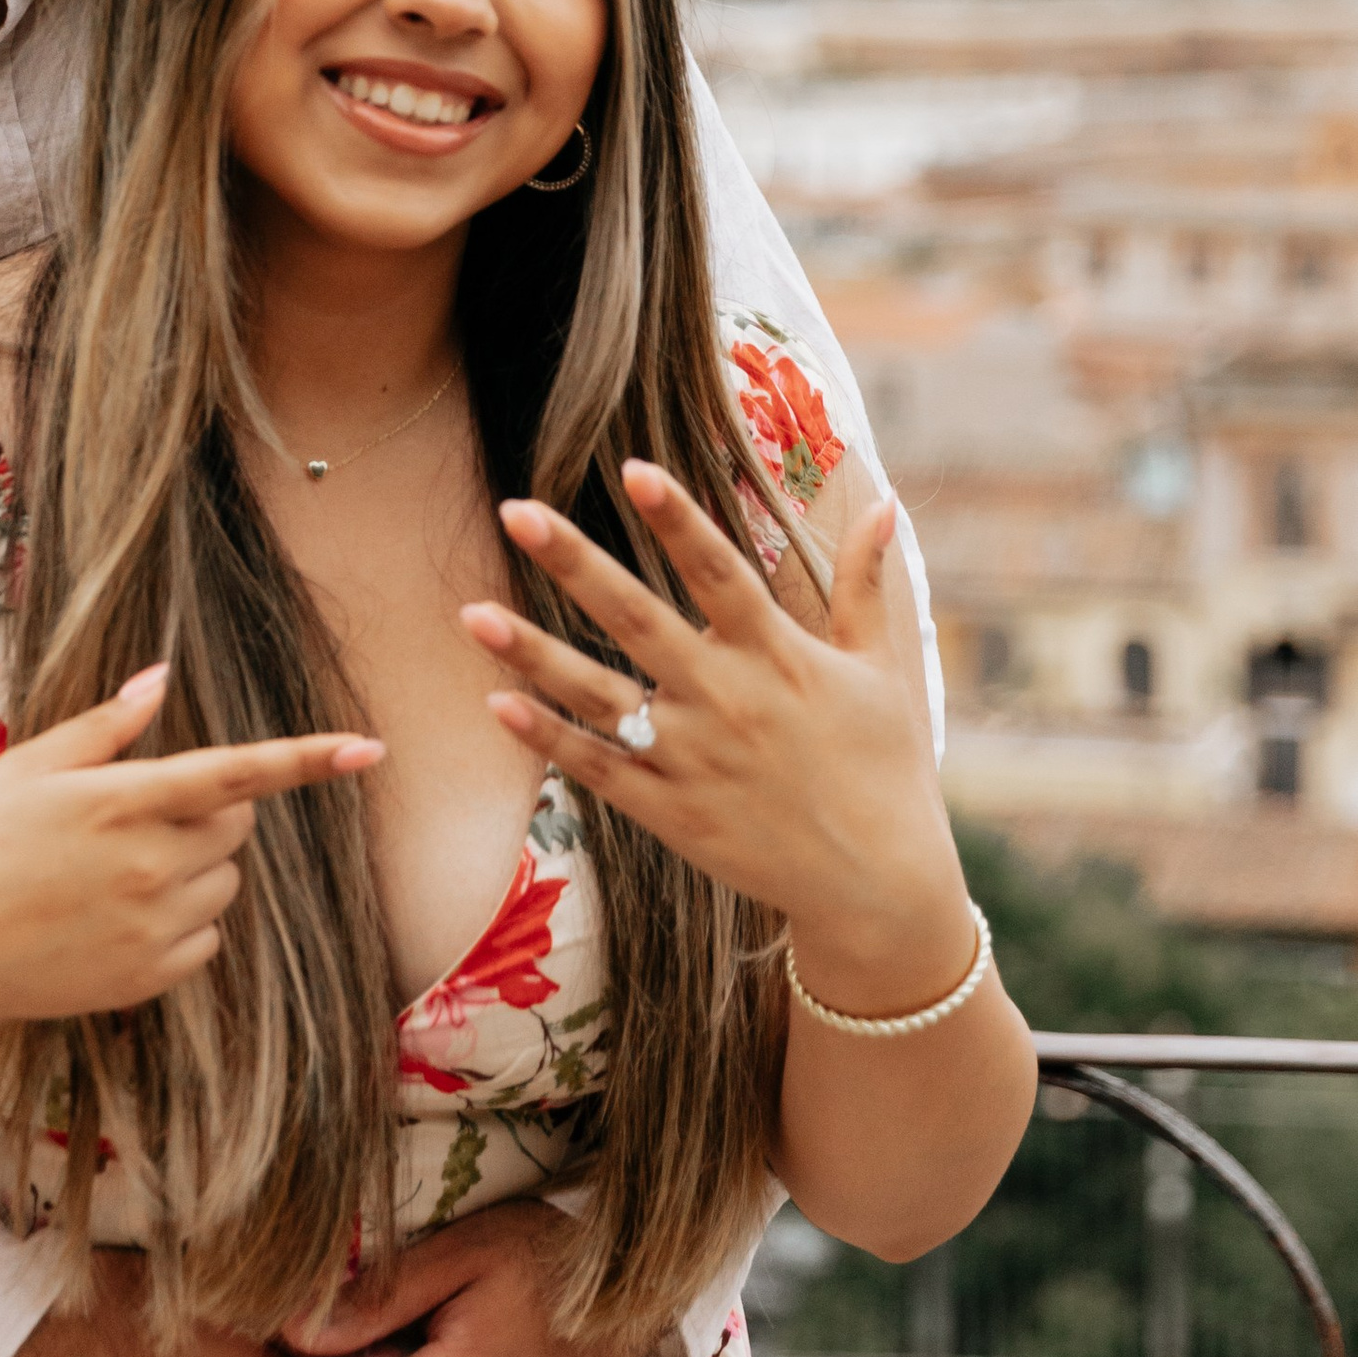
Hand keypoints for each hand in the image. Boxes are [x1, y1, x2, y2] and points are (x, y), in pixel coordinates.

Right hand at [0, 668, 381, 1044]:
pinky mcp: (148, 978)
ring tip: (113, 871)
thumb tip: (162, 682)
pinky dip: (179, 921)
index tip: (369, 748)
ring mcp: (151, 927)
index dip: (309, 759)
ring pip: (225, 882)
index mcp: (122, 801)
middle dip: (206, 812)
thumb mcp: (28, 769)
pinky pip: (206, 937)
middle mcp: (148, 866)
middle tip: (134, 815)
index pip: (237, 772)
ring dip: (194, 868)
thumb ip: (105, 727)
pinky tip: (114, 916)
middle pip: (236, 825)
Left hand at [470, 469, 974, 1018]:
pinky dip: (548, 738)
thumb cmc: (886, 769)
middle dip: (575, 563)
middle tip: (515, 511)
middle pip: (639, 619)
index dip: (678, 520)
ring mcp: (694, 759)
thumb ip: (865, 585)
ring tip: (470, 613)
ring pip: (599, 696)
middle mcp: (728, 700)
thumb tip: (886, 502)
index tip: (634, 468)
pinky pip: (599, 769)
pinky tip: (496, 704)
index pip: (719, 572)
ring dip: (532, 653)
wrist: (882, 887)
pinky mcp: (673, 814)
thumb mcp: (884, 670)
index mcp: (779, 655)